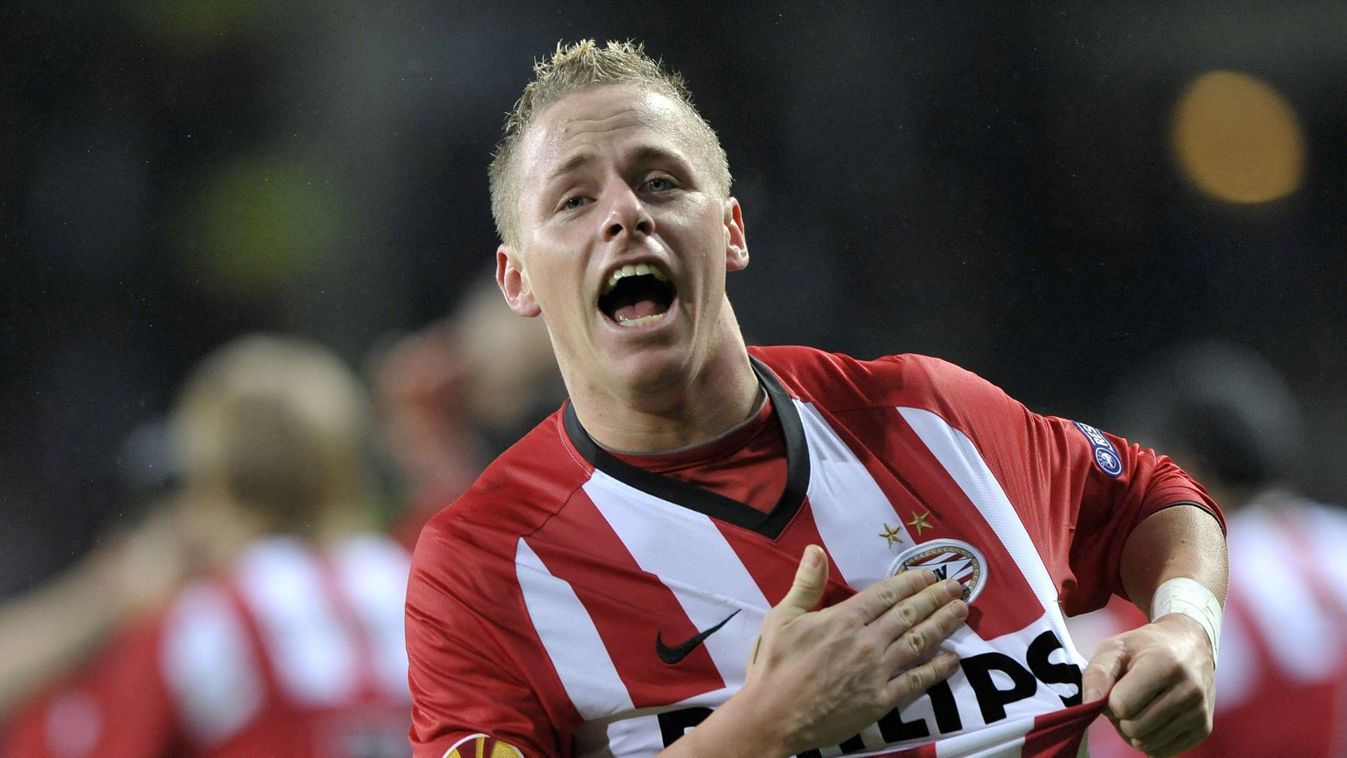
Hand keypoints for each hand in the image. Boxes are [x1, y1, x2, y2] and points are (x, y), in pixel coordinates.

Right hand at [739, 545, 967, 755]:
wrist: (773, 717)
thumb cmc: (774, 666)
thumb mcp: (782, 617)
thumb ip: (806, 583)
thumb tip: (815, 550)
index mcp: (843, 619)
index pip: (886, 594)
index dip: (911, 582)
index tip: (930, 575)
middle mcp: (867, 641)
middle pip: (909, 614)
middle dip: (935, 598)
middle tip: (958, 587)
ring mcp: (877, 671)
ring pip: (918, 642)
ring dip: (942, 625)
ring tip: (962, 612)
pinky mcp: (881, 699)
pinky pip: (916, 681)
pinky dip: (937, 669)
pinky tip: (952, 659)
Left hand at [1081, 614, 1215, 756]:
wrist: (1190, 645)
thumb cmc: (1145, 647)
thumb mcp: (1116, 648)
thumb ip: (1097, 674)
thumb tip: (1090, 704)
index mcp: (1165, 664)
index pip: (1121, 705)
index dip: (1110, 700)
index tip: (1116, 687)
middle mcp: (1188, 689)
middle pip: (1134, 728)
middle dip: (1120, 717)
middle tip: (1127, 698)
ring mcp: (1199, 711)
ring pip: (1147, 743)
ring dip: (1134, 731)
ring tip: (1140, 707)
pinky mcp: (1204, 728)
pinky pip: (1163, 752)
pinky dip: (1151, 740)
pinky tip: (1153, 719)